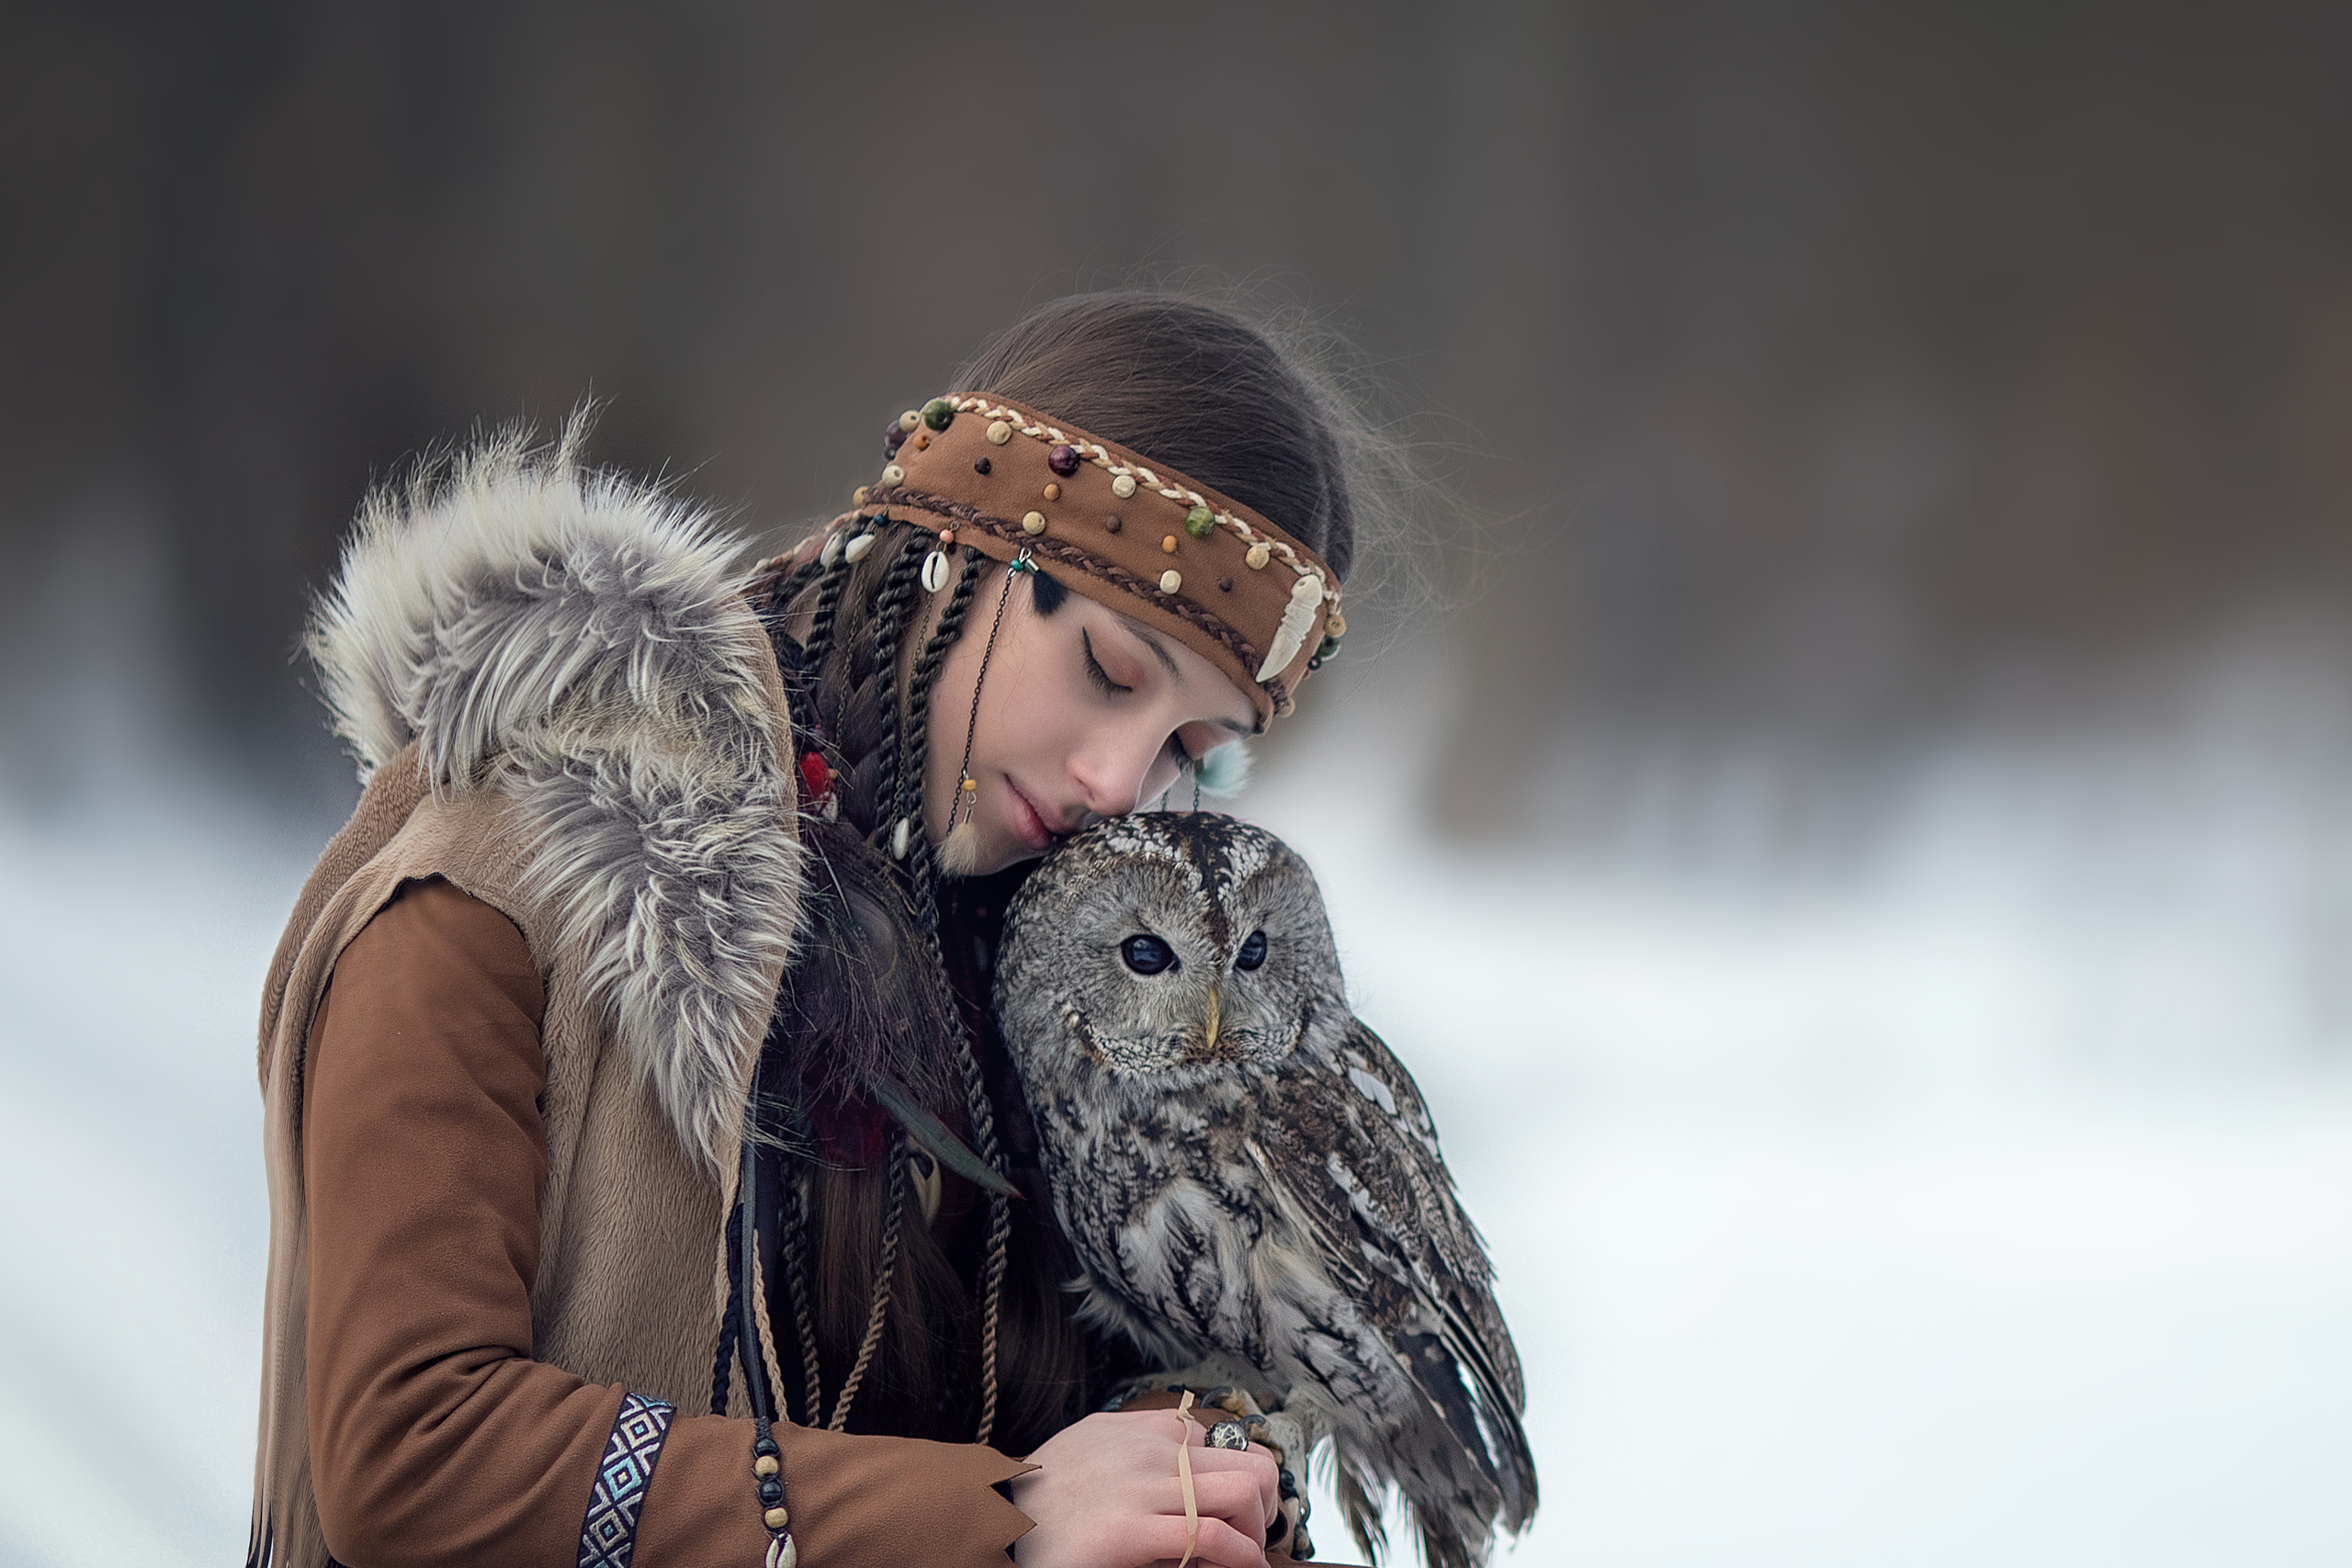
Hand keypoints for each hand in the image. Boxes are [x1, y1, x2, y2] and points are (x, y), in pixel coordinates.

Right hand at [1010, 1407, 1281, 1567]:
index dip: (1243, 1479)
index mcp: (1144, 1428)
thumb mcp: (1090, 1448)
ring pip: (1244, 1490)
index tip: (1239, 1512)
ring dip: (1257, 1531)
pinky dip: (1241, 1558)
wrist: (993, 1518)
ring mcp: (1143, 1485)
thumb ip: (1135, 1446)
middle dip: (1265, 1505)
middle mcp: (1151, 1447)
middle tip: (1254, 1538)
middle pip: (1250, 1461)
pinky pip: (1213, 1537)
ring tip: (1245, 1558)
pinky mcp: (1131, 1530)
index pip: (1225, 1440)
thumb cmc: (1042, 1496)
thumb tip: (1182, 1455)